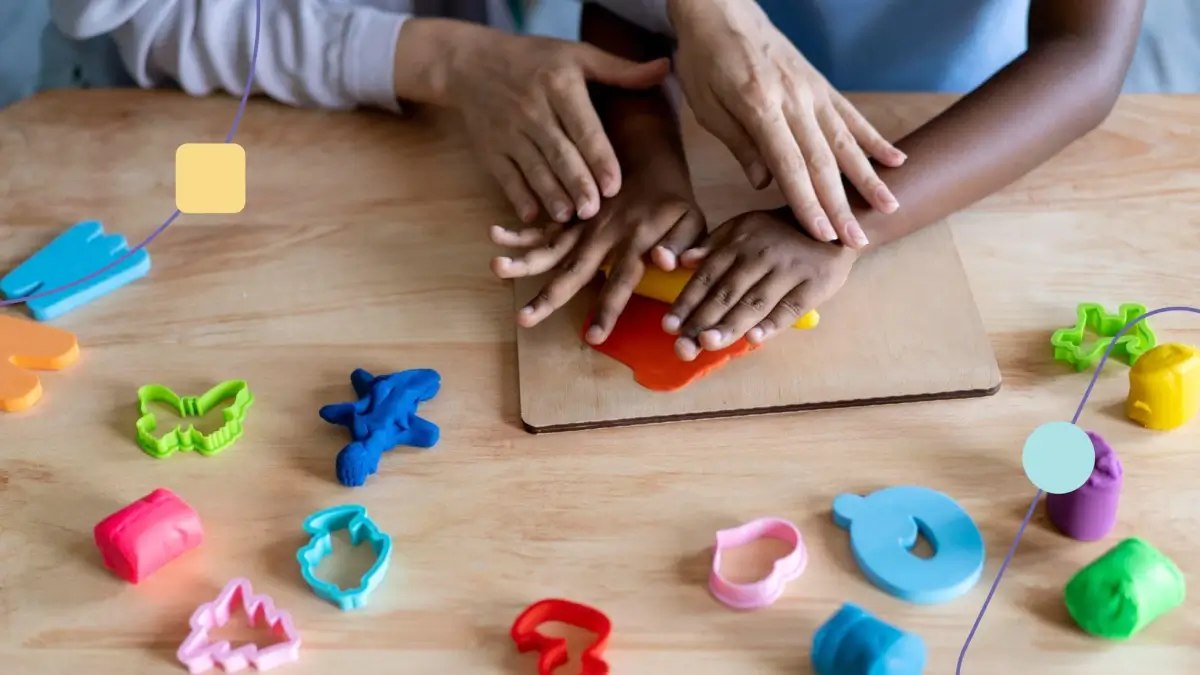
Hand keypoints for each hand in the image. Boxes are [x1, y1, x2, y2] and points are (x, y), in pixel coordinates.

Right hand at [435, 24, 669, 224]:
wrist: (470, 63)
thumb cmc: (534, 60)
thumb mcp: (576, 54)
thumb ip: (620, 69)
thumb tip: (665, 67)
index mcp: (559, 85)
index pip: (583, 127)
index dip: (598, 158)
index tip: (613, 185)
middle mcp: (533, 110)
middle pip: (559, 153)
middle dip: (576, 183)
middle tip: (594, 211)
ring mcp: (508, 132)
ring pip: (533, 169)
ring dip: (550, 195)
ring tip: (568, 217)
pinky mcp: (489, 149)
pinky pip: (505, 177)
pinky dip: (518, 197)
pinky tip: (532, 215)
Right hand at [489, 163, 706, 342]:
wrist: (649, 156)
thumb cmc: (673, 199)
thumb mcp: (691, 219)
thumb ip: (681, 244)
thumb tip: (665, 263)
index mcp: (635, 240)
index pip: (621, 282)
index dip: (607, 310)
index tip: (593, 337)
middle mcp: (602, 234)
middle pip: (572, 269)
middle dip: (548, 296)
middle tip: (524, 317)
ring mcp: (582, 223)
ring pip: (550, 246)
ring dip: (523, 259)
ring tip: (497, 267)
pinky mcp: (570, 214)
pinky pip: (543, 226)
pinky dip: (520, 231)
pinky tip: (496, 236)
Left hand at [664, 209, 856, 360]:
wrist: (833, 221)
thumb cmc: (779, 232)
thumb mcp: (743, 226)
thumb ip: (713, 245)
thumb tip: (683, 261)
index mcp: (739, 243)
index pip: (707, 277)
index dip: (687, 302)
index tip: (669, 326)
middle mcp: (760, 255)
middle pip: (727, 293)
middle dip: (702, 320)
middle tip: (682, 345)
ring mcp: (788, 269)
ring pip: (754, 302)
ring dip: (730, 325)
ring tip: (708, 343)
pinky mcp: (814, 283)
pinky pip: (790, 307)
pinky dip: (772, 324)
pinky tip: (754, 340)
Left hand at [665, 0, 905, 247]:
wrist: (721, 8)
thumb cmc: (705, 59)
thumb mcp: (706, 105)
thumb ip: (739, 143)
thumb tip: (764, 183)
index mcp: (761, 106)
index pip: (789, 166)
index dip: (807, 203)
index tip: (823, 235)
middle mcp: (795, 99)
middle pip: (822, 162)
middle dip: (841, 206)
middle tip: (858, 241)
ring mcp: (813, 91)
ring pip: (846, 141)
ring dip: (868, 178)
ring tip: (889, 207)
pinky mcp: (821, 84)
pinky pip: (852, 116)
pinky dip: (875, 139)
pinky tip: (897, 160)